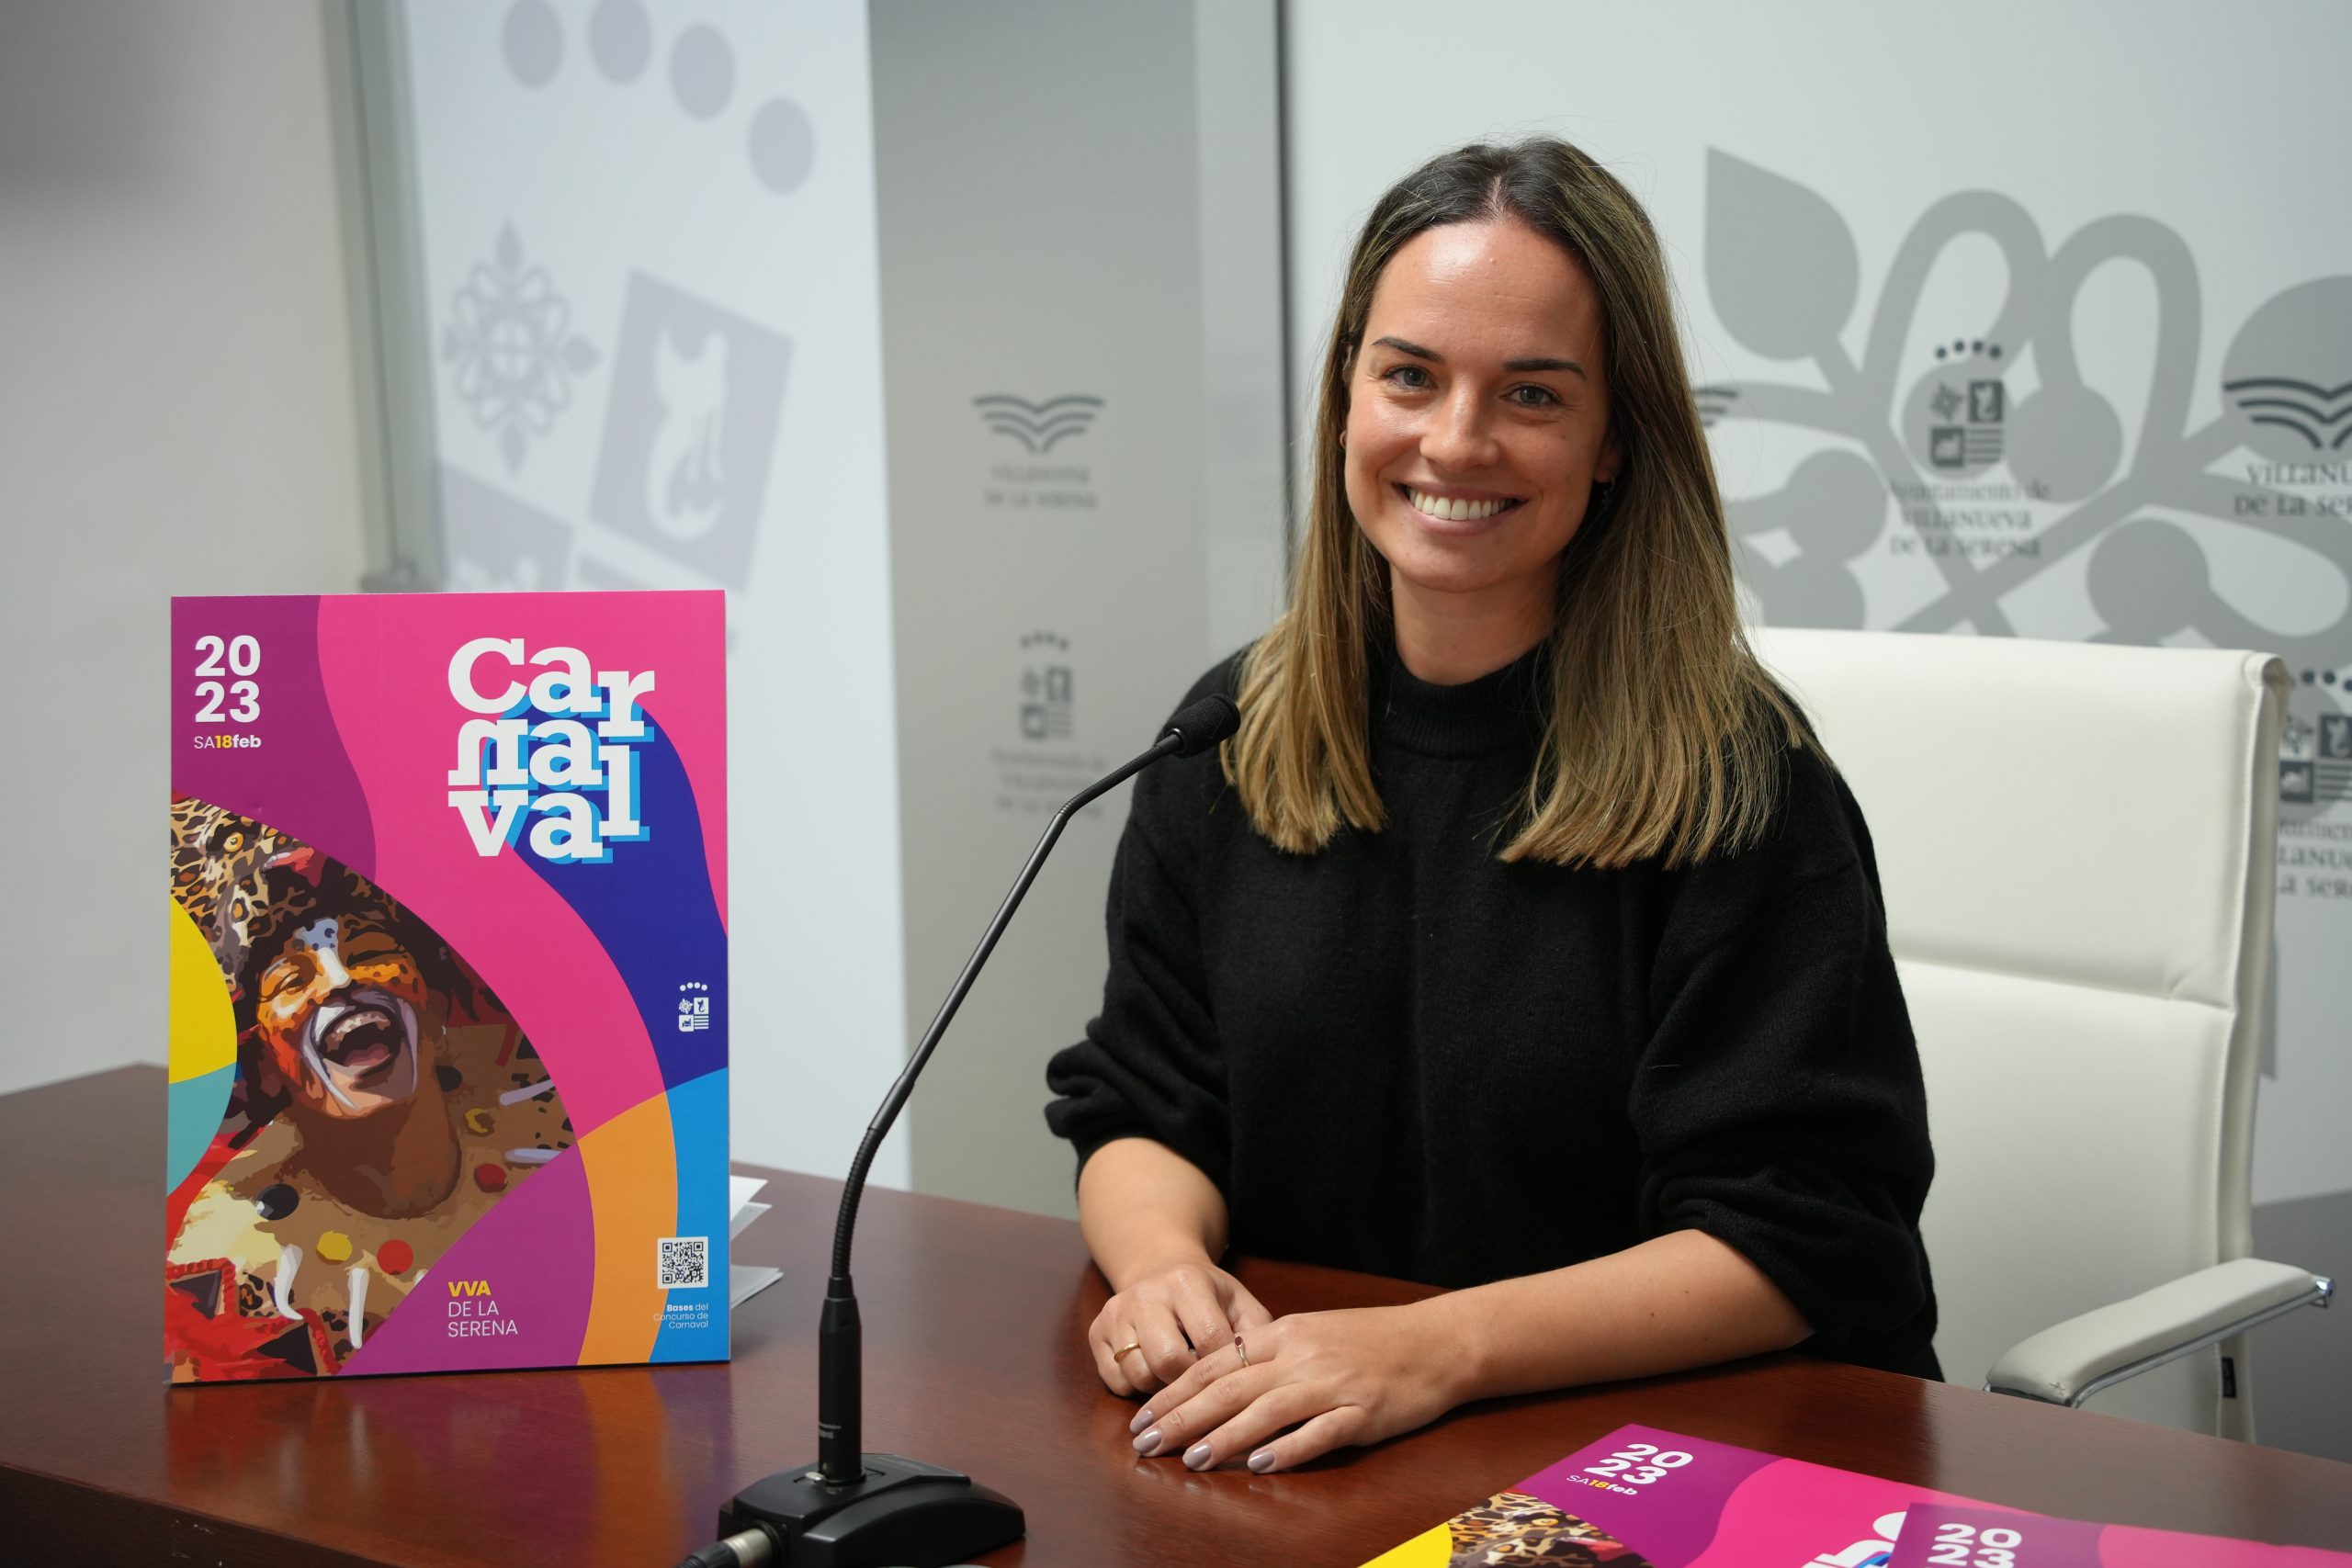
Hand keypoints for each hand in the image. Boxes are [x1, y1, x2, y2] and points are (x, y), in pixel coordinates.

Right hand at [1089, 1258, 1272, 1397]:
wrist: (1159, 1267)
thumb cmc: (1209, 1295)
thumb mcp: (1240, 1302)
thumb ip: (1258, 1335)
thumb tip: (1268, 1381)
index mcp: (1187, 1281)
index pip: (1209, 1341)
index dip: (1225, 1369)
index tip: (1235, 1380)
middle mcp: (1146, 1294)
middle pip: (1167, 1362)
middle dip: (1190, 1383)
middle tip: (1204, 1385)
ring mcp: (1116, 1312)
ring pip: (1138, 1374)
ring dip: (1163, 1389)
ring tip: (1180, 1379)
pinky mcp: (1095, 1331)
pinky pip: (1115, 1381)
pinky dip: (1136, 1389)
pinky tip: (1154, 1375)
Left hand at [1125, 1302, 1461, 1472]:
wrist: (1436, 1341)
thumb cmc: (1370, 1339)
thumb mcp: (1311, 1332)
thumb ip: (1267, 1353)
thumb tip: (1217, 1379)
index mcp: (1284, 1334)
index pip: (1214, 1364)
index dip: (1174, 1393)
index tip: (1142, 1417)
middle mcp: (1302, 1356)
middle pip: (1229, 1388)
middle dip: (1182, 1417)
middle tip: (1146, 1443)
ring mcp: (1333, 1384)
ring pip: (1266, 1411)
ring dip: (1225, 1436)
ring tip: (1191, 1459)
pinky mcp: (1362, 1412)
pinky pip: (1319, 1433)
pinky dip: (1288, 1449)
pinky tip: (1261, 1466)